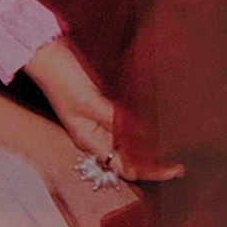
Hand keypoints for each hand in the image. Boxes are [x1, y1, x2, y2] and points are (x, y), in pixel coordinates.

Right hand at [28, 38, 176, 186]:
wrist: (47, 54)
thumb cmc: (60, 77)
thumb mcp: (88, 101)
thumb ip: (115, 120)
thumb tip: (144, 137)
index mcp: (88, 140)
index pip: (123, 167)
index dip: (149, 172)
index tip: (173, 169)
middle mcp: (95, 136)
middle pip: (128, 160)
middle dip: (153, 164)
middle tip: (179, 166)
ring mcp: (99, 123)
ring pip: (129, 145)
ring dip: (149, 149)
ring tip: (172, 149)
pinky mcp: (104, 107)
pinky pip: (128, 126)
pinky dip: (143, 129)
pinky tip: (158, 127)